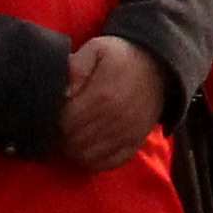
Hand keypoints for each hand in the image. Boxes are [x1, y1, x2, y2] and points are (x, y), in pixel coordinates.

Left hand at [54, 37, 168, 172]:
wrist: (159, 66)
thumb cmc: (121, 57)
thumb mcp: (97, 49)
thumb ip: (76, 67)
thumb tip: (63, 92)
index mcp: (103, 96)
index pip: (65, 123)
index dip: (53, 121)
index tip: (53, 113)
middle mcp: (116, 119)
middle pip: (73, 142)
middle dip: (60, 137)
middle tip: (58, 126)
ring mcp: (127, 134)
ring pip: (87, 156)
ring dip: (73, 150)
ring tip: (70, 136)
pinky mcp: (135, 143)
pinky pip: (109, 163)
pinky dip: (94, 160)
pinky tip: (87, 148)